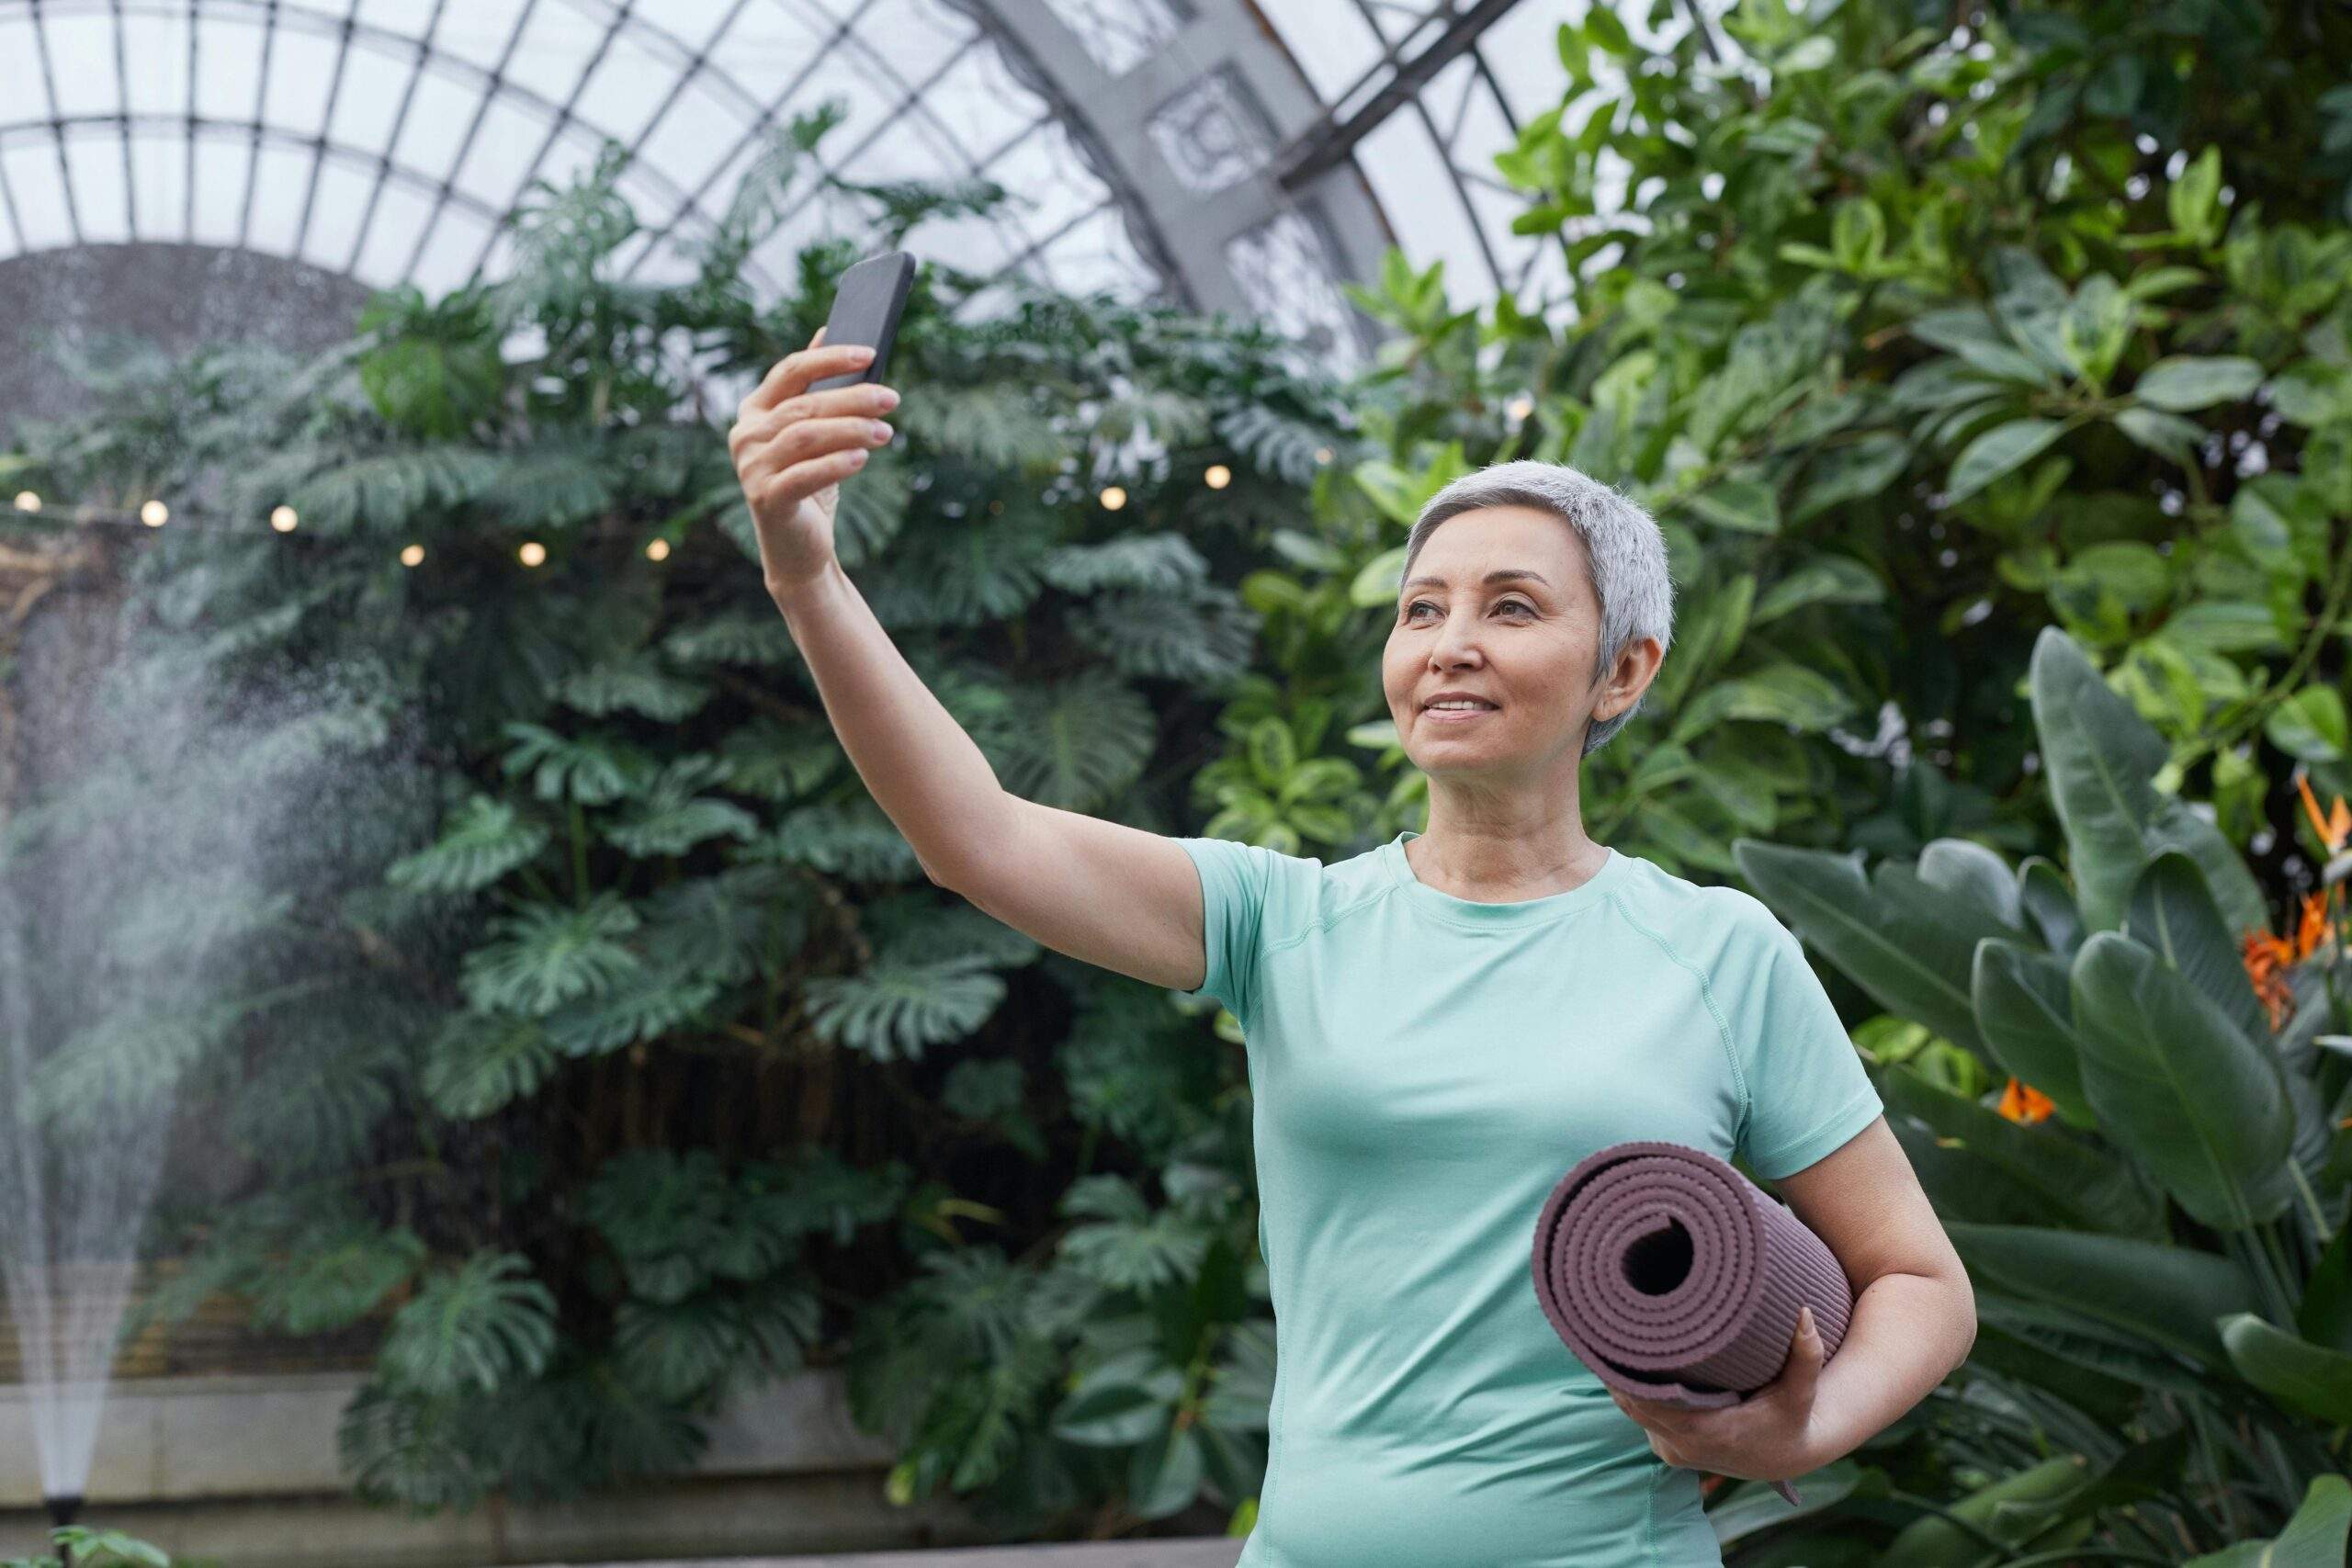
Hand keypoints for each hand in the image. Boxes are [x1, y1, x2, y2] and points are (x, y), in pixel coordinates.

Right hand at [727, 325, 899, 597]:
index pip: (791, 371)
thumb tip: (828, 331)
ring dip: (851, 430)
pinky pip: (803, 475)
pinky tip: (862, 457)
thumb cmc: (812, 485)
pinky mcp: (765, 499)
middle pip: (804, 404)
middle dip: (853, 398)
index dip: (830, 358)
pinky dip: (835, 463)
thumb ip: (817, 388)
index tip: (870, 352)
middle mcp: (745, 435)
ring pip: (805, 436)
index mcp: (755, 410)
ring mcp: (750, 468)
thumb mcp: (817, 434)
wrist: (799, 551)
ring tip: (887, 432)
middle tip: (892, 398)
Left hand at [1605, 1304, 1825, 1485]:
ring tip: (1607, 1337)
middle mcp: (1684, 1446)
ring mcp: (1672, 1451)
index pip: (1652, 1402)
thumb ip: (1806, 1356)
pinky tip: (1620, 1364)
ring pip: (1630, 1411)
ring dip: (1620, 1379)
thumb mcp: (1801, 1391)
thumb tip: (1805, 1314)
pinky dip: (1629, 1394)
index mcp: (1709, 1433)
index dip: (1630, 1373)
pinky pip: (1638, 1419)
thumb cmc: (1792, 1419)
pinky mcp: (1667, 1451)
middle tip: (1607, 1326)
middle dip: (1619, 1369)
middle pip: (1633, 1403)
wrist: (1785, 1458)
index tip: (1620, 1338)